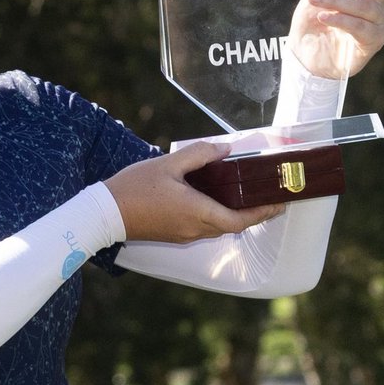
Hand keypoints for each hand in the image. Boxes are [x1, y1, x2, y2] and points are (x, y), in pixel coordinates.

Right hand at [104, 143, 283, 242]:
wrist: (104, 214)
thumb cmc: (134, 188)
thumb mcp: (168, 165)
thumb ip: (199, 155)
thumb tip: (225, 149)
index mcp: (197, 212)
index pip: (240, 220)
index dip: (262, 213)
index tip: (279, 204)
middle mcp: (194, 228)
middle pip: (232, 225)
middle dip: (252, 214)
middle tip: (266, 196)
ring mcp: (183, 235)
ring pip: (217, 227)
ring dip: (233, 215)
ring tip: (243, 196)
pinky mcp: (174, 235)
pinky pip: (203, 228)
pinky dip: (215, 216)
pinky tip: (213, 199)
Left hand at [287, 0, 383, 78]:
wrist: (304, 56)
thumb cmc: (313, 20)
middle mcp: (375, 1)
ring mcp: (376, 22)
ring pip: (368, 5)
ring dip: (338, 0)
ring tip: (315, 1)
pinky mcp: (371, 43)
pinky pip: (362, 28)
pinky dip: (342, 20)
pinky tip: (324, 17)